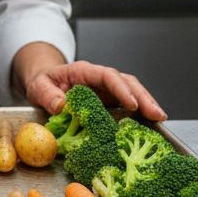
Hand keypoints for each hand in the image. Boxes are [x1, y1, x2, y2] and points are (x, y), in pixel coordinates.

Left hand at [26, 60, 166, 121]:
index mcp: (85, 71)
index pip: (108, 76)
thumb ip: (47, 94)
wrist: (44, 85)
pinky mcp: (109, 102)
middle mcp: (100, 79)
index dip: (121, 89)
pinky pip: (127, 105)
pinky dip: (140, 113)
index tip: (132, 103)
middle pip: (127, 82)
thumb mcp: (38, 87)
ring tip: (159, 119)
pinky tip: (150, 125)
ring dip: (147, 104)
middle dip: (143, 97)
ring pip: (132, 92)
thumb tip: (60, 105)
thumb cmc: (43, 83)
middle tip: (157, 114)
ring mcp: (107, 90)